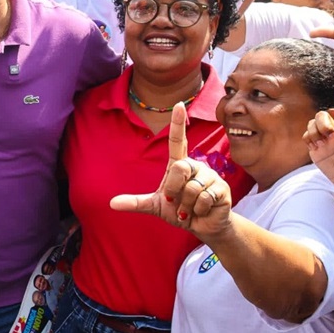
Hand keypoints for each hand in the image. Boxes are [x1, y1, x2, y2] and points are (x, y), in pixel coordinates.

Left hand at [110, 103, 233, 236]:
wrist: (202, 227)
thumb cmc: (180, 211)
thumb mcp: (155, 206)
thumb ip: (136, 203)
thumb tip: (111, 203)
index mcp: (179, 165)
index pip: (177, 141)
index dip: (178, 123)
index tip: (179, 105)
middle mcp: (196, 166)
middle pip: (179, 167)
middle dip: (173, 190)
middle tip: (176, 202)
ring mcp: (211, 176)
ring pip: (192, 187)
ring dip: (185, 205)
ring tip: (189, 209)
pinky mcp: (222, 189)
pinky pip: (203, 198)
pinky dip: (197, 210)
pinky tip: (201, 211)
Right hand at [305, 80, 333, 191]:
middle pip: (328, 114)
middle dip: (326, 122)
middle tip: (330, 136)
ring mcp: (326, 138)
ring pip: (315, 121)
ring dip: (316, 130)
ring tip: (321, 144)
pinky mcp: (315, 146)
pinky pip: (306, 134)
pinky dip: (308, 138)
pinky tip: (315, 147)